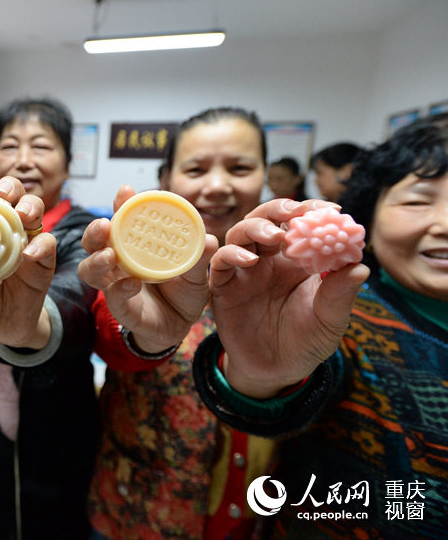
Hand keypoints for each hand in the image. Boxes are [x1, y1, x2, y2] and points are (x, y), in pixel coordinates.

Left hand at [0, 176, 55, 348]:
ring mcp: (28, 244)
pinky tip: (29, 253)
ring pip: (35, 213)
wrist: (7, 331)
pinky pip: (48, 244)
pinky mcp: (45, 261)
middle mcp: (7, 233)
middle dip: (10, 188)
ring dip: (30, 207)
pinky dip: (41, 244)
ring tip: (22, 215)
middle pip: (14, 198)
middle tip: (1, 194)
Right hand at [78, 185, 217, 352]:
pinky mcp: (122, 309)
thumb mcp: (196, 271)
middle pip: (94, 242)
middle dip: (94, 231)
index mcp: (134, 246)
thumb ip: (200, 256)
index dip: (120, 204)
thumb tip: (209, 239)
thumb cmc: (183, 290)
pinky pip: (113, 298)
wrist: (182, 324)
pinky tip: (131, 284)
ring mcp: (115, 285)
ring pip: (90, 270)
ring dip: (96, 260)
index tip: (125, 190)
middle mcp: (118, 262)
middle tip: (104, 225)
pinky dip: (119, 290)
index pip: (122, 221)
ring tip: (110, 256)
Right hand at [209, 199, 368, 397]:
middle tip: (295, 212)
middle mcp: (268, 259)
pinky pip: (220, 262)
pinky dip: (231, 254)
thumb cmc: (306, 341)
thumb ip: (341, 294)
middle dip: (279, 209)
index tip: (330, 209)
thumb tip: (361, 266)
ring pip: (241, 233)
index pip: (301, 224)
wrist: (276, 371)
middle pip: (266, 219)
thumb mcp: (330, 320)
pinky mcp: (223, 287)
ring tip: (277, 235)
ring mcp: (244, 271)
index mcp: (296, 260)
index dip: (312, 211)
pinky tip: (249, 260)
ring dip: (257, 227)